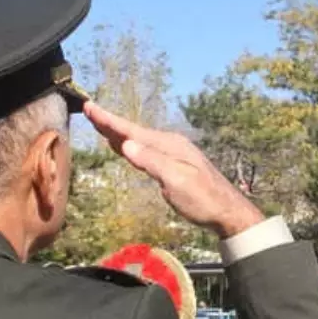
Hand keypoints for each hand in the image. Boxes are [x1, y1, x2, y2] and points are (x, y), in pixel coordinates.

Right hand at [83, 101, 264, 238]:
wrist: (228, 211)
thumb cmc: (203, 199)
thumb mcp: (176, 181)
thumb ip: (152, 162)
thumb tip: (127, 144)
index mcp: (169, 145)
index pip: (133, 131)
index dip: (109, 121)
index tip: (90, 107)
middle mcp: (170, 144)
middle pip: (134, 131)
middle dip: (110, 123)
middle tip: (89, 110)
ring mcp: (173, 154)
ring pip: (139, 140)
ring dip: (119, 133)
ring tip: (101, 124)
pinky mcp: (174, 165)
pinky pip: (146, 150)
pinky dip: (131, 144)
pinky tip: (126, 146)